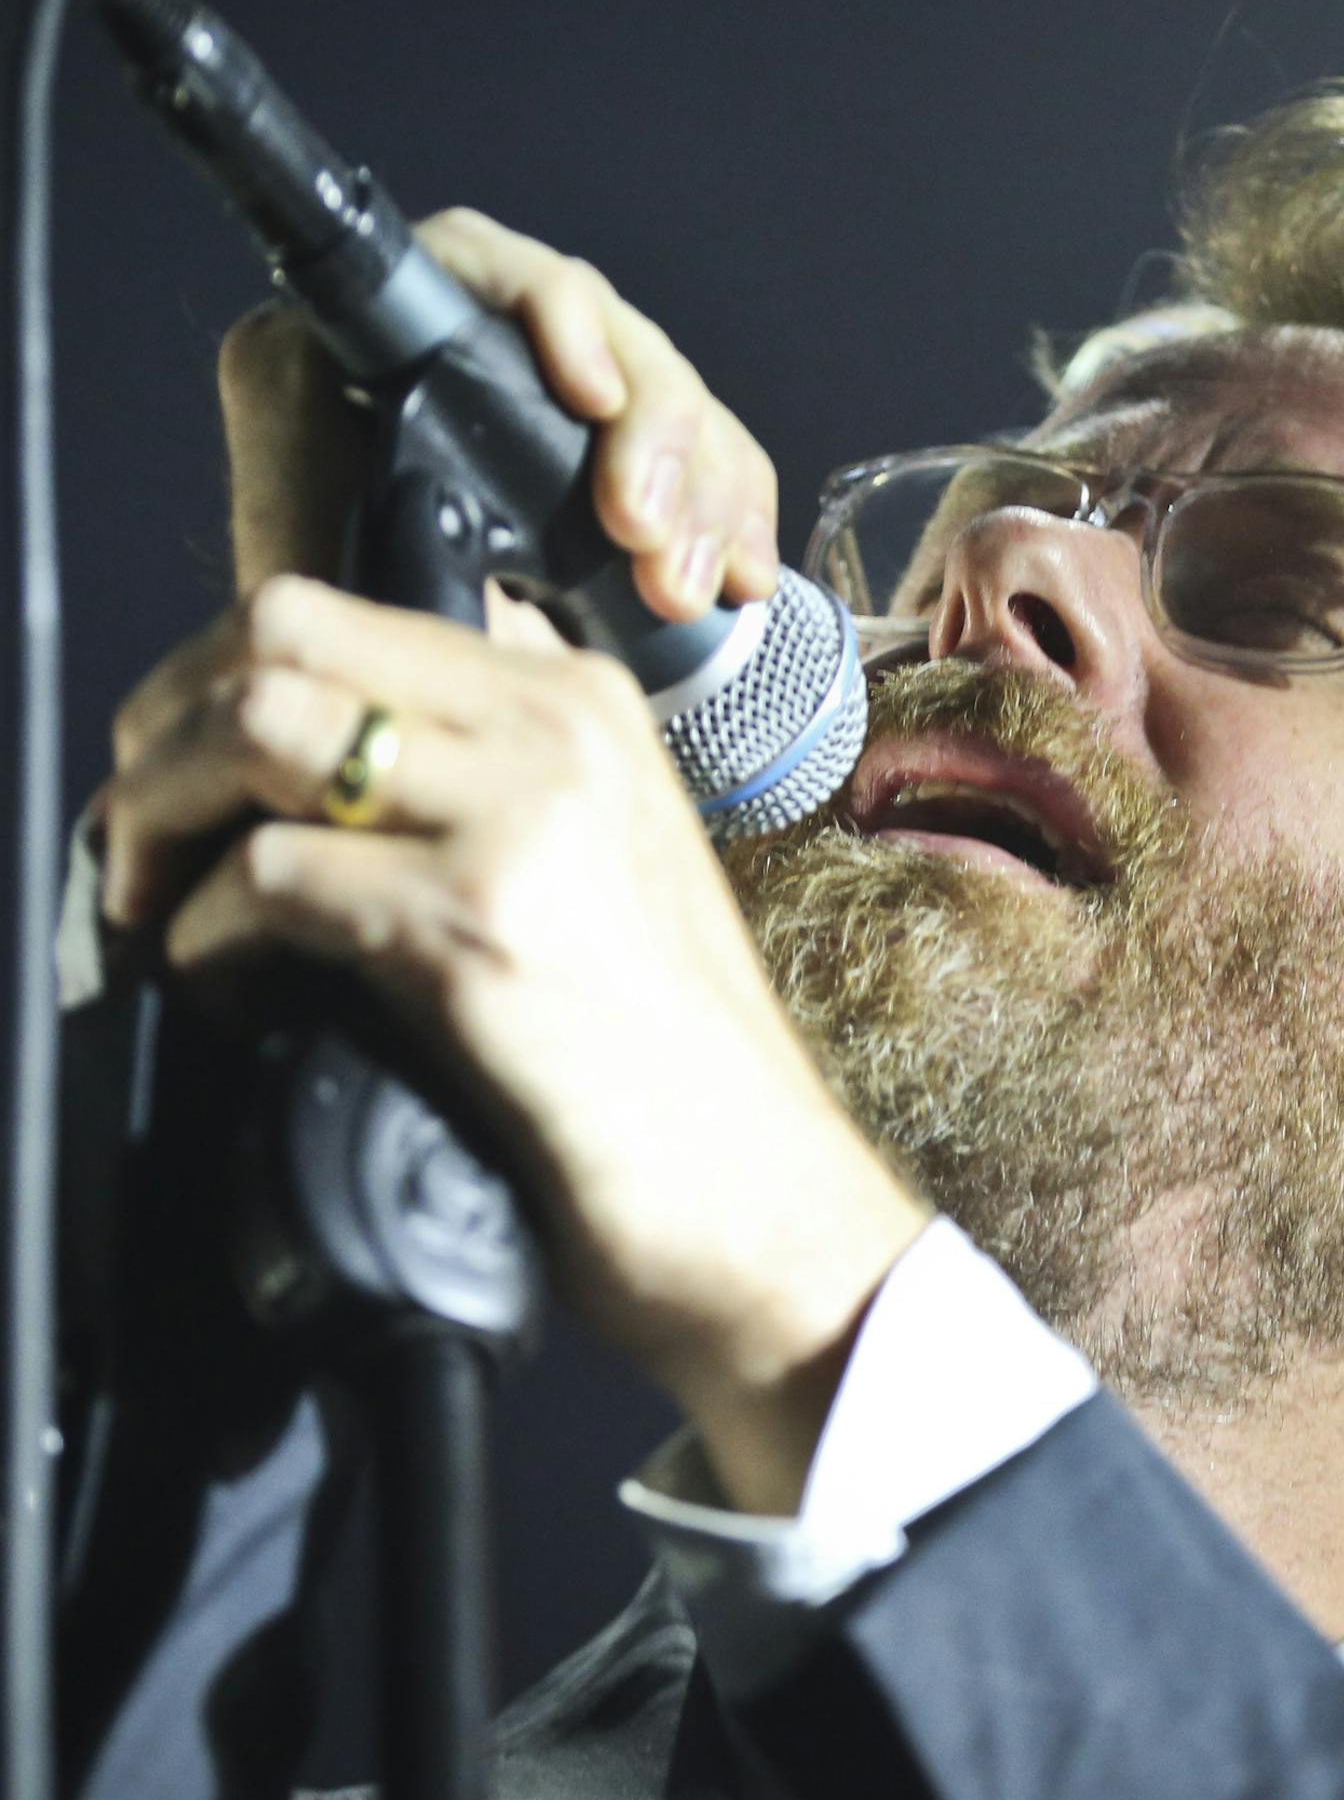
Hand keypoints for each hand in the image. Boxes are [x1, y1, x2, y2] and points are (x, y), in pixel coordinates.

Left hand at [99, 217, 929, 1512]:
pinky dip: (206, 938)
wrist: (755, 1192)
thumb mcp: (594, 868)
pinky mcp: (480, 927)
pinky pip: (269, 881)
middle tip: (132, 830)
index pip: (338, 607)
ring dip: (156, 822)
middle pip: (277, 633)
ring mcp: (525, 819)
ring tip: (149, 903)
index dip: (213, 674)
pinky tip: (228, 987)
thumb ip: (480, 786)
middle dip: (159, 730)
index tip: (174, 763)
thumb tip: (303, 765)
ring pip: (256, 730)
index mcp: (582, 698)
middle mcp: (558, 727)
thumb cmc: (662, 1054)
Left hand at [218, 205, 780, 620]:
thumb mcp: (321, 578)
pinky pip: (716, 458)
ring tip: (688, 589)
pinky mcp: (625, 465)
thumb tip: (424, 470)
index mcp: (367, 353)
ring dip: (703, 494)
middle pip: (606, 333)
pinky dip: (738, 519)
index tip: (592, 395)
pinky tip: (740, 579)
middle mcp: (474, 358)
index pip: (477, 266)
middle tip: (648, 536)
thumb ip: (343, 514)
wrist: (405, 737)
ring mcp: (563, 410)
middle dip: (655, 436)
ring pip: (675, 398)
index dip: (554, 311)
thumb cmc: (334, 655)